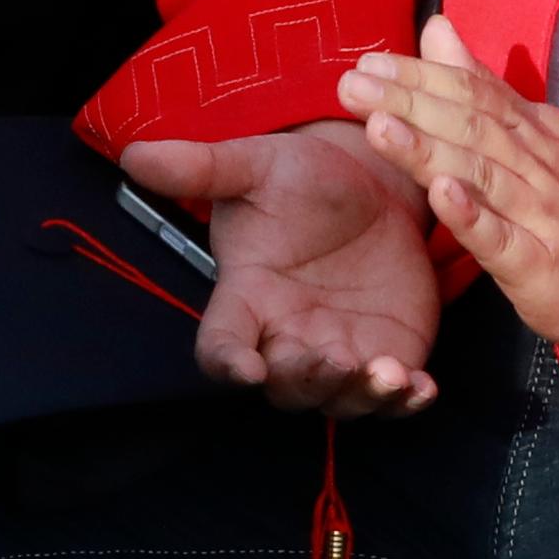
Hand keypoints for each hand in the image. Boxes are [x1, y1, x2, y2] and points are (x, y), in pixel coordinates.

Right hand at [139, 128, 445, 412]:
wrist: (370, 183)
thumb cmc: (302, 178)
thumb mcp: (255, 165)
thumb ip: (201, 167)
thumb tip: (135, 156)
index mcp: (248, 299)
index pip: (221, 346)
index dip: (229, 363)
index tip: (248, 368)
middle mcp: (289, 337)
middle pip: (286, 386)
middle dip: (308, 380)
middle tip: (336, 359)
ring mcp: (341, 351)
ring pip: (340, 399)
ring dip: (363, 396)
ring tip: (391, 373)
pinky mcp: (390, 352)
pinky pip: (394, 396)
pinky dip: (407, 401)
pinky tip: (423, 386)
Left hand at [345, 13, 558, 353]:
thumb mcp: (536, 135)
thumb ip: (483, 86)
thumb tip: (436, 29)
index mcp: (536, 132)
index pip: (474, 93)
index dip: (421, 76)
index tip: (369, 61)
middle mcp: (540, 166)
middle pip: (470, 126)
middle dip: (409, 102)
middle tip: (351, 85)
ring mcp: (542, 215)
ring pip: (482, 175)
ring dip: (428, 150)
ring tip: (378, 128)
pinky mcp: (540, 265)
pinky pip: (503, 239)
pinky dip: (472, 216)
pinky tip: (439, 196)